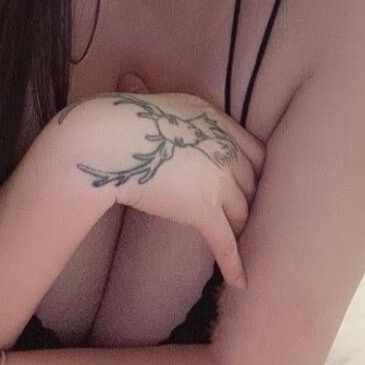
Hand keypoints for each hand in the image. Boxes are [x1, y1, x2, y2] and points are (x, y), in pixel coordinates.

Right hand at [56, 71, 265, 288]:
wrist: (107, 141)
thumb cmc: (115, 119)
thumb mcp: (146, 98)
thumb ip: (153, 98)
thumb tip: (129, 82)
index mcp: (215, 120)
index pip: (255, 151)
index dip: (257, 173)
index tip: (256, 186)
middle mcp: (224, 148)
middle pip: (251, 184)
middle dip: (251, 203)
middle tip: (249, 221)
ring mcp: (217, 180)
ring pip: (242, 214)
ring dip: (242, 230)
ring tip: (243, 246)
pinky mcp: (202, 209)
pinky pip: (225, 241)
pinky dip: (235, 264)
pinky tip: (240, 282)